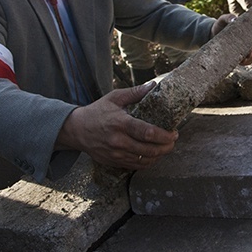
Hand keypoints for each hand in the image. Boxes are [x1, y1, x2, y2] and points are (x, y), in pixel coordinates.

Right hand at [58, 82, 177, 169]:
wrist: (76, 130)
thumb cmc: (97, 111)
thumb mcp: (114, 97)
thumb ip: (135, 92)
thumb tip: (154, 85)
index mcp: (120, 123)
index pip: (147, 132)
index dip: (164, 135)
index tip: (174, 133)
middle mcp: (118, 141)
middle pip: (149, 150)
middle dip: (166, 147)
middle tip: (173, 140)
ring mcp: (116, 154)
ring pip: (144, 160)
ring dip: (159, 155)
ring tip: (165, 147)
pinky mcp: (114, 162)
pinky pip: (136, 166)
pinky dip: (148, 162)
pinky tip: (153, 155)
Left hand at [210, 13, 251, 64]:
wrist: (213, 35)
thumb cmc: (220, 25)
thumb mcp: (223, 19)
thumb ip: (228, 17)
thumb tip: (234, 19)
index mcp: (251, 29)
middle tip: (250, 52)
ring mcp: (248, 49)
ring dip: (251, 57)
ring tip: (243, 58)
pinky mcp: (242, 56)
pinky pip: (248, 61)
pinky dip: (245, 62)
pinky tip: (241, 62)